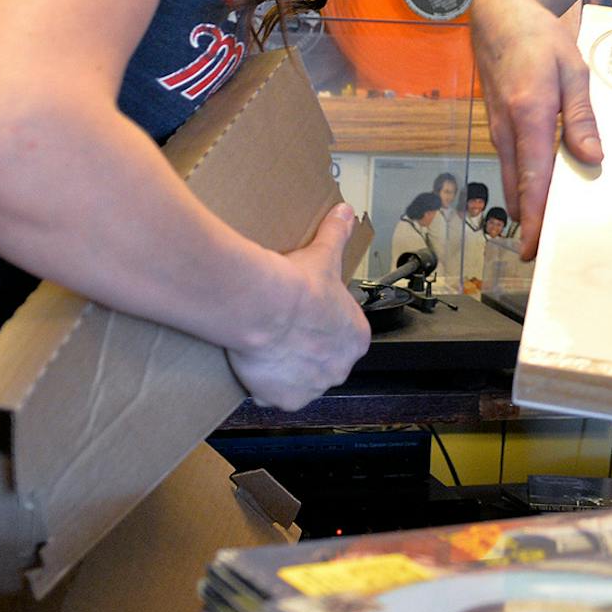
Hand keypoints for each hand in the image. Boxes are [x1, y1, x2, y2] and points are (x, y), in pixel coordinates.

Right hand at [225, 203, 370, 410]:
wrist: (264, 305)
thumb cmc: (297, 285)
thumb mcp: (324, 254)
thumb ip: (338, 234)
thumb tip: (345, 213)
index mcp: (356, 339)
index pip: (344, 338)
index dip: (323, 327)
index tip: (305, 316)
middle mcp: (339, 368)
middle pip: (323, 362)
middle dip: (306, 350)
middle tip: (284, 330)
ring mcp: (313, 386)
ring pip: (300, 381)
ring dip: (287, 369)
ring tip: (268, 346)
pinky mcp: (285, 399)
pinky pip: (275, 396)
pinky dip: (265, 385)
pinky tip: (256, 364)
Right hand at [472, 0, 598, 259]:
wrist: (499, 15)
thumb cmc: (538, 38)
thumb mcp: (573, 70)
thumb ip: (582, 117)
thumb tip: (592, 159)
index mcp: (528, 114)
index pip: (533, 178)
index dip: (535, 218)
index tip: (536, 248)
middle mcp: (507, 129)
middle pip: (518, 191)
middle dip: (530, 226)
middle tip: (547, 258)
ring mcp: (499, 131)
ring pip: (513, 182)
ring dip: (528, 210)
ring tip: (546, 238)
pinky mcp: (499, 129)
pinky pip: (513, 167)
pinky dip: (525, 188)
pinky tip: (543, 200)